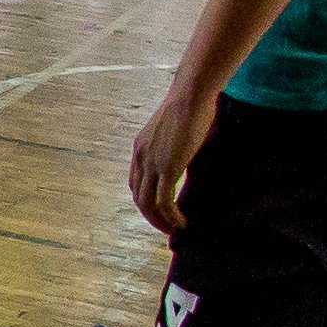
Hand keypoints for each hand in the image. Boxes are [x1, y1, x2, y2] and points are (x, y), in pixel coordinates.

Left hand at [129, 79, 216, 235]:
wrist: (190, 96)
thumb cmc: (190, 106)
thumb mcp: (175, 129)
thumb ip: (174, 144)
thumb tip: (185, 150)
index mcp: (140, 148)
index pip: (136, 183)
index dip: (145, 201)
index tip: (159, 211)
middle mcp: (141, 158)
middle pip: (138, 197)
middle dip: (151, 216)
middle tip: (166, 228)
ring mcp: (152, 164)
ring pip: (148, 204)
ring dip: (160, 221)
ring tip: (174, 230)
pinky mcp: (168, 168)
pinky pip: (163, 201)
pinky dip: (171, 216)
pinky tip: (181, 223)